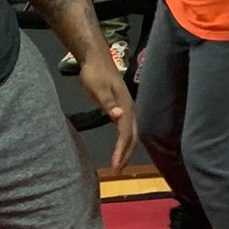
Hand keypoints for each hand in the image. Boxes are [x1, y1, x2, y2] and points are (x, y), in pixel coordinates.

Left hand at [78, 49, 137, 172]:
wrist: (95, 57)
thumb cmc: (95, 72)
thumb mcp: (98, 88)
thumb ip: (108, 103)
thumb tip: (119, 117)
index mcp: (126, 106)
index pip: (126, 133)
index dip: (122, 151)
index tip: (115, 166)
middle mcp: (130, 109)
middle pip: (132, 136)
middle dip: (126, 154)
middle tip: (118, 170)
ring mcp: (127, 108)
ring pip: (131, 133)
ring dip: (126, 149)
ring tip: (119, 163)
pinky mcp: (121, 107)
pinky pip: (126, 128)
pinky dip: (123, 140)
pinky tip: (119, 147)